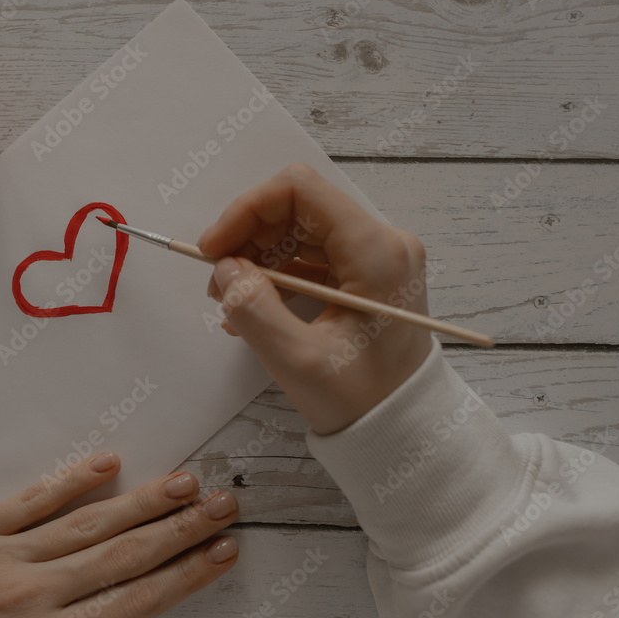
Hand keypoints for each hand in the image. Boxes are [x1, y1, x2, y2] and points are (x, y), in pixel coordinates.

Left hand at [0, 451, 238, 617]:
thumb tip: (122, 612)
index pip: (136, 600)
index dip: (186, 574)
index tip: (223, 551)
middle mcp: (34, 596)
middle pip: (124, 556)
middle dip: (180, 530)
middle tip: (223, 505)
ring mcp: (4, 558)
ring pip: (88, 524)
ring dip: (142, 502)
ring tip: (185, 483)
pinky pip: (30, 501)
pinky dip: (70, 481)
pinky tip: (108, 463)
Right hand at [198, 162, 433, 435]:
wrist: (405, 427)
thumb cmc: (363, 400)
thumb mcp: (299, 361)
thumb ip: (254, 309)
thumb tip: (224, 268)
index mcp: (376, 252)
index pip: (299, 190)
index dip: (246, 210)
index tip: (213, 249)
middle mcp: (383, 242)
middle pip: (296, 208)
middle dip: (247, 238)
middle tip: (218, 284)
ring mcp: (378, 256)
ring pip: (299, 230)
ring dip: (257, 257)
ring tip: (232, 301)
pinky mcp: (368, 274)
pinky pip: (311, 255)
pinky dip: (277, 274)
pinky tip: (255, 308)